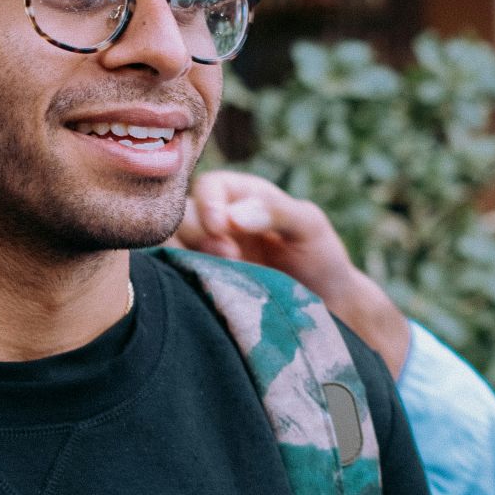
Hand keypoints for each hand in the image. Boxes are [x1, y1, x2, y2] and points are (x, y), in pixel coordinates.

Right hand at [174, 170, 411, 374]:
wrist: (326, 308)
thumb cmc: (320, 258)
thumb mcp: (309, 227)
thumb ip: (276, 212)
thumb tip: (232, 216)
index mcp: (240, 197)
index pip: (208, 186)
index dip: (207, 204)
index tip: (221, 228)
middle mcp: (216, 224)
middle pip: (180, 217)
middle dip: (197, 235)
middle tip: (230, 259)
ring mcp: (204, 257)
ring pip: (168, 249)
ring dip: (184, 261)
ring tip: (219, 279)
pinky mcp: (201, 287)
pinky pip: (175, 281)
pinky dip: (181, 285)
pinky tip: (207, 295)